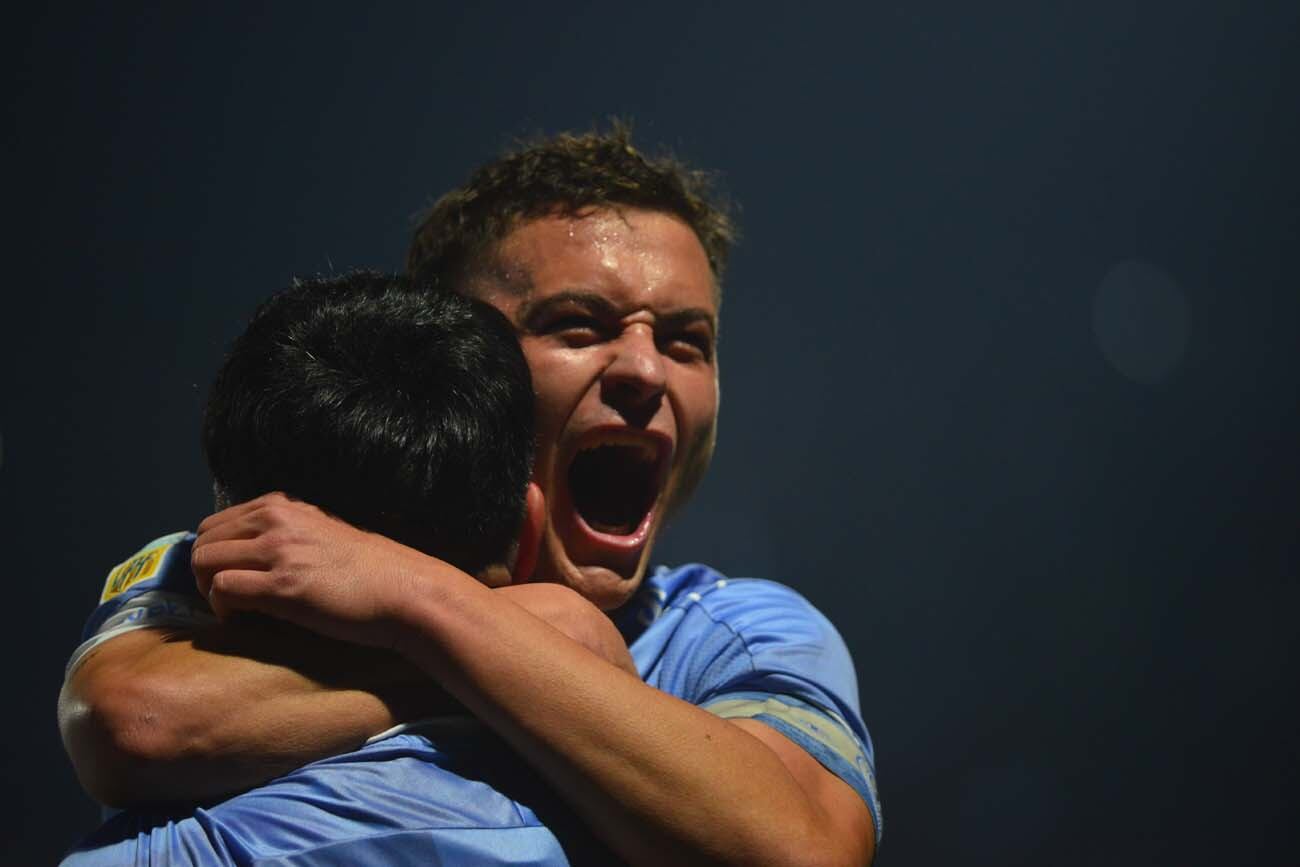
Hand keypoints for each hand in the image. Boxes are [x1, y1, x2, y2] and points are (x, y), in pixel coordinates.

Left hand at [191, 492, 445, 649]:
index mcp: (285, 506)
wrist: (404, 592)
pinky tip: (243, 619)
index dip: (215, 553)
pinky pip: (223, 589)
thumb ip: (290, 533)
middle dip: (204, 571)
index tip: (231, 576)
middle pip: (204, 540)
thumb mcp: (325, 533)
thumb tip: (257, 553)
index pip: (218, 522)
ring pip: (205, 561)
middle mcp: (277, 520)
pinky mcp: (282, 586)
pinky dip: (223, 608)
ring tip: (234, 609)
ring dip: (208, 590)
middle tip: (227, 597)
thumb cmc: (371, 570)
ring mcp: (278, 551)